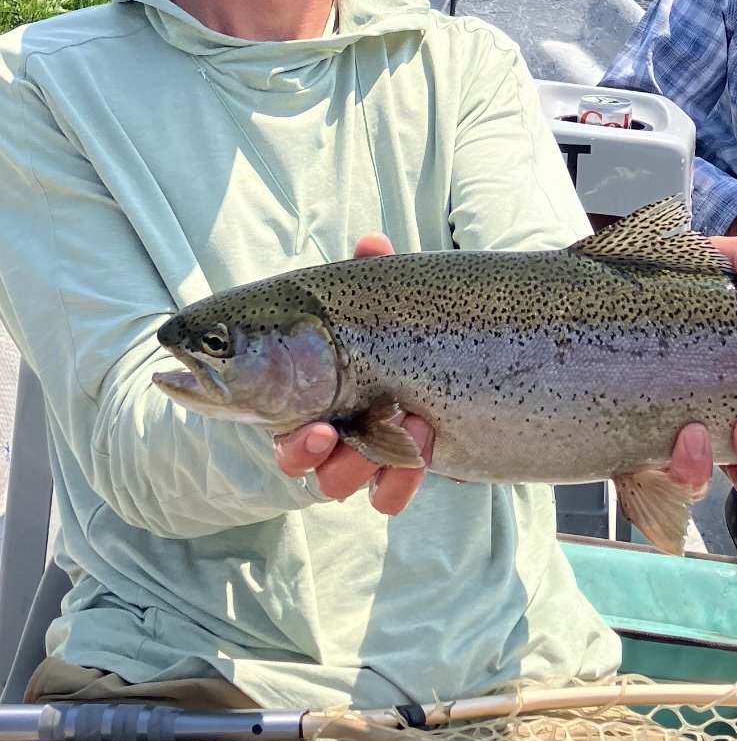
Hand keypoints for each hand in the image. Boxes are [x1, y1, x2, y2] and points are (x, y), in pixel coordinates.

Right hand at [273, 233, 435, 516]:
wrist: (460, 358)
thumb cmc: (396, 326)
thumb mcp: (381, 300)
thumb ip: (373, 276)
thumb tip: (373, 246)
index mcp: (304, 385)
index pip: (273, 418)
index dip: (287, 432)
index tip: (315, 425)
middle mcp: (324, 422)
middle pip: (296, 457)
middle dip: (308, 453)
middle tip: (328, 433)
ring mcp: (360, 448)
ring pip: (338, 479)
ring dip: (362, 462)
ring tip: (408, 423)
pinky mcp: (398, 467)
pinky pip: (386, 494)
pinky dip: (400, 480)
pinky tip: (423, 448)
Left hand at [665, 230, 736, 504]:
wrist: (610, 290)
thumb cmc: (678, 285)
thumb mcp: (718, 263)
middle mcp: (730, 432)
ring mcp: (691, 445)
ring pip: (729, 489)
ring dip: (733, 470)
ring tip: (707, 430)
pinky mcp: (648, 452)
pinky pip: (675, 488)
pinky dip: (687, 472)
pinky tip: (681, 437)